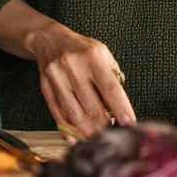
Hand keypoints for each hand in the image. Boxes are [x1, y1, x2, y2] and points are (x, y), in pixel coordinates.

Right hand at [28, 21, 135, 137]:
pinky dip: (68, 129)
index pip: (110, 88)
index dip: (121, 109)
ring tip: (96, 136)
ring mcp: (57, 78)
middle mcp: (73, 67)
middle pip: (92, 106)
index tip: (130, 123)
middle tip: (113, 134)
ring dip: (88, 131)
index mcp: (92, 57)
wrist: (49, 40)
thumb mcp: (103, 54)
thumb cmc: (81, 49)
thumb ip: (112, 78)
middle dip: (104, 126)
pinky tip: (76, 137)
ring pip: (74, 114)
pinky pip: (58, 114)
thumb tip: (119, 107)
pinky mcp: (46, 88)